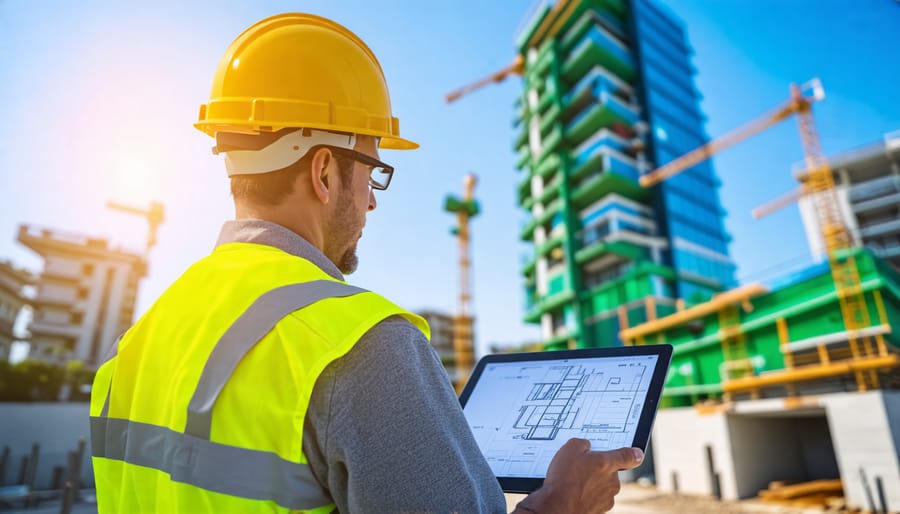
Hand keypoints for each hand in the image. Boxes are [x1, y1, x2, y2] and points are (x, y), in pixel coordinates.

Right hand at [513, 438, 642, 513]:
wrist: (558, 506)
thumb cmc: (564, 479)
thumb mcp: (569, 449)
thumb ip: (582, 443)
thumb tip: (586, 446)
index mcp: (607, 463)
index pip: (628, 456)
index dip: (634, 453)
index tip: (637, 453)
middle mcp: (612, 481)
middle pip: (610, 471)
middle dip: (598, 468)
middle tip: (581, 467)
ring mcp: (607, 497)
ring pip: (603, 486)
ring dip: (592, 483)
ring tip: (574, 482)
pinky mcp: (600, 509)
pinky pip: (596, 498)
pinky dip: (588, 495)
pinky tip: (574, 493)